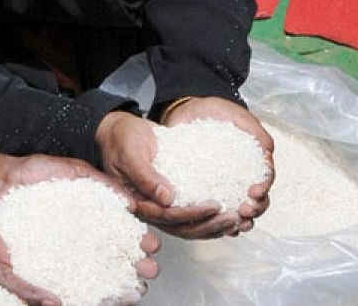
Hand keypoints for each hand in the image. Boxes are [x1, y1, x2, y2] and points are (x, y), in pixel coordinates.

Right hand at [0, 166, 159, 305]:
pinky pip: (86, 196)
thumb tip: (55, 304)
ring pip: (101, 226)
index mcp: (53, 270)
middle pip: (104, 255)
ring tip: (146, 237)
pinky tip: (125, 201)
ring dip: (125, 230)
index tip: (137, 291)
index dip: (116, 289)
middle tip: (150, 265)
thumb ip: (25, 289)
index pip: (92, 283)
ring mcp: (59, 220)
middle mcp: (61, 245)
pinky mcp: (54, 196)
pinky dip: (107, 196)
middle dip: (129, 261)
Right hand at [95, 111, 227, 237]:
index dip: (191, 214)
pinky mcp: (171, 197)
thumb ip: (145, 176)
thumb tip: (167, 198)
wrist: (120, 130)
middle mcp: (150, 207)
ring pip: (189, 225)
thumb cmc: (122, 139)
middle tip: (233, 217)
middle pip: (181, 227)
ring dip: (213, 225)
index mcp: (136, 201)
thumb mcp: (130, 153)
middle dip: (209, 225)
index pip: (167, 216)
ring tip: (237, 218)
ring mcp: (161, 204)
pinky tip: (229, 211)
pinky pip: (192, 212)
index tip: (214, 206)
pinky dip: (210, 216)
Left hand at [163, 96, 274, 233]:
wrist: (190, 108)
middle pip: (257, 201)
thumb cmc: (218, 112)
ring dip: (239, 220)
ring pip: (238, 209)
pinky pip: (213, 207)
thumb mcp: (239, 118)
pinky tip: (215, 225)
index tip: (254, 192)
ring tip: (234, 224)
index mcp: (254, 162)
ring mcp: (224, 184)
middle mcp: (242, 176)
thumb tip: (268, 152)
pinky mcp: (204, 186)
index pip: (265, 180)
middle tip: (244, 211)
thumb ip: (256, 133)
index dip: (263, 189)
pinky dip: (217, 219)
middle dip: (254, 209)